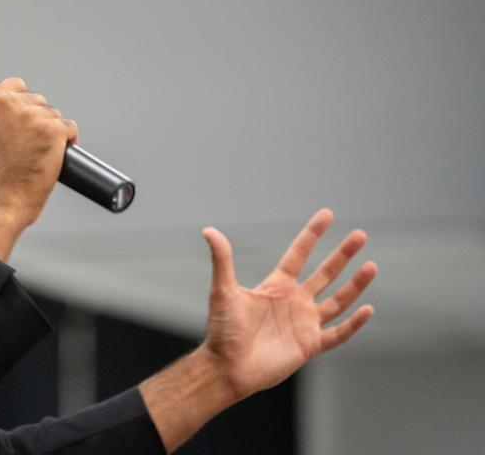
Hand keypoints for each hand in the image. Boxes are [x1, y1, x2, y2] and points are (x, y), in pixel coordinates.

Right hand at [0, 78, 76, 259]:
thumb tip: (17, 113)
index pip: (16, 86)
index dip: (24, 104)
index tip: (25, 117)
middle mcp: (10, 104)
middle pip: (38, 101)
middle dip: (39, 120)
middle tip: (31, 144)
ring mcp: (33, 116)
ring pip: (55, 116)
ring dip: (52, 133)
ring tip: (39, 154)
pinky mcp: (53, 130)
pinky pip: (70, 129)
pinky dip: (67, 141)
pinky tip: (55, 155)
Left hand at [201, 208, 376, 400]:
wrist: (227, 367)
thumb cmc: (223, 330)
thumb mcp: (223, 290)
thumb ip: (222, 260)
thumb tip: (208, 230)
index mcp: (276, 286)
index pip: (299, 254)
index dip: (313, 234)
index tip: (328, 214)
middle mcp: (294, 301)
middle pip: (325, 273)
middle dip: (343, 255)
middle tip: (360, 235)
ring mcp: (304, 323)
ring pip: (337, 300)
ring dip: (355, 285)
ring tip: (371, 265)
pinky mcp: (310, 345)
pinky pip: (338, 333)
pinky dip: (354, 324)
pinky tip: (368, 309)